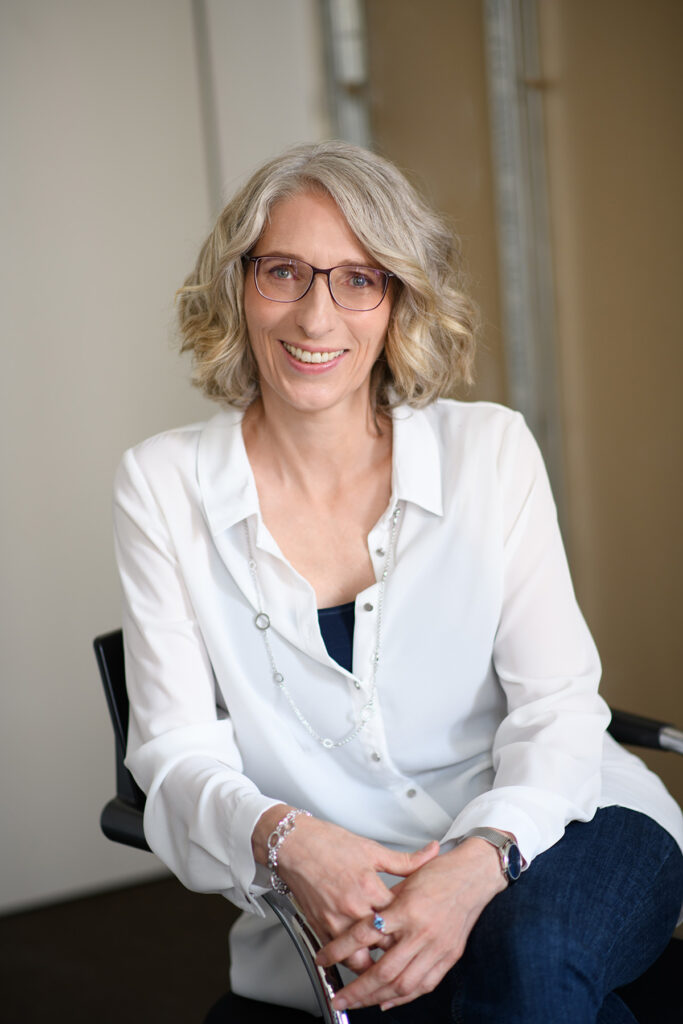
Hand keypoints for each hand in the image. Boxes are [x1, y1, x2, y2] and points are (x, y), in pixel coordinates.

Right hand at [253, 806, 438, 972]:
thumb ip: (404, 860)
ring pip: (358, 959)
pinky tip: (356, 956)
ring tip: (382, 963)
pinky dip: (347, 959)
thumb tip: (431, 853)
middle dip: (395, 951)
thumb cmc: (328, 843)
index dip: (410, 927)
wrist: (294, 843)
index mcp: (370, 887)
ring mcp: (334, 920)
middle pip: (382, 945)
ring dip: (370, 963)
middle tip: (406, 953)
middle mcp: (353, 908)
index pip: (399, 920)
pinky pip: (337, 955)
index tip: (418, 929)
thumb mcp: (372, 849)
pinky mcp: (319, 926)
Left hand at [316, 837, 506, 1011]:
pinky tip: (388, 1001)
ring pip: (403, 984)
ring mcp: (437, 947)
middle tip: (340, 998)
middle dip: (357, 989)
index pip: (366, 935)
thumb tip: (362, 922)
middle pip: (383, 970)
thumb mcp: (404, 880)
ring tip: (358, 1002)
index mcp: (406, 908)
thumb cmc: (440, 872)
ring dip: (377, 998)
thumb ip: (384, 904)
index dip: (341, 949)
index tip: (325, 957)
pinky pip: (424, 984)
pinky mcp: (449, 955)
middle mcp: (421, 932)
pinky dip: (404, 997)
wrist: (474, 874)